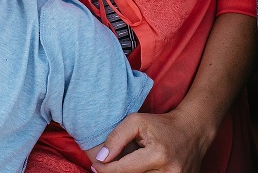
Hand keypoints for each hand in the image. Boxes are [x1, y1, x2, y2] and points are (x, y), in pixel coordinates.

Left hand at [90, 109, 209, 172]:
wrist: (193, 131)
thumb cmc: (161, 124)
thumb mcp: (136, 122)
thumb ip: (116, 138)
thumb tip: (101, 158)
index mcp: (158, 155)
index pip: (124, 169)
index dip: (106, 168)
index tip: (95, 165)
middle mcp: (170, 172)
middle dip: (117, 172)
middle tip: (109, 164)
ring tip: (127, 162)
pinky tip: (139, 167)